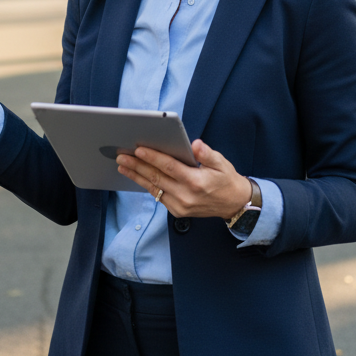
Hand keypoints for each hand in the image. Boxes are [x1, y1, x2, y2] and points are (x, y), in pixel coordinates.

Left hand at [115, 138, 251, 220]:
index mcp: (196, 182)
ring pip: (153, 188)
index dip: (152, 158)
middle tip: (122, 156)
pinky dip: (146, 185)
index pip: (169, 167)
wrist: (234, 204)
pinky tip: (137, 176)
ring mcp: (180, 206)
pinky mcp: (177, 211)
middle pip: (156, 178)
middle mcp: (186, 196)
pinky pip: (158, 196)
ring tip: (122, 166)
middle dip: (137, 166)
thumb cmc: (226, 180)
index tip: (138, 149)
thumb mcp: (222, 163)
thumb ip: (207, 154)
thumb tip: (195, 144)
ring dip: (136, 176)